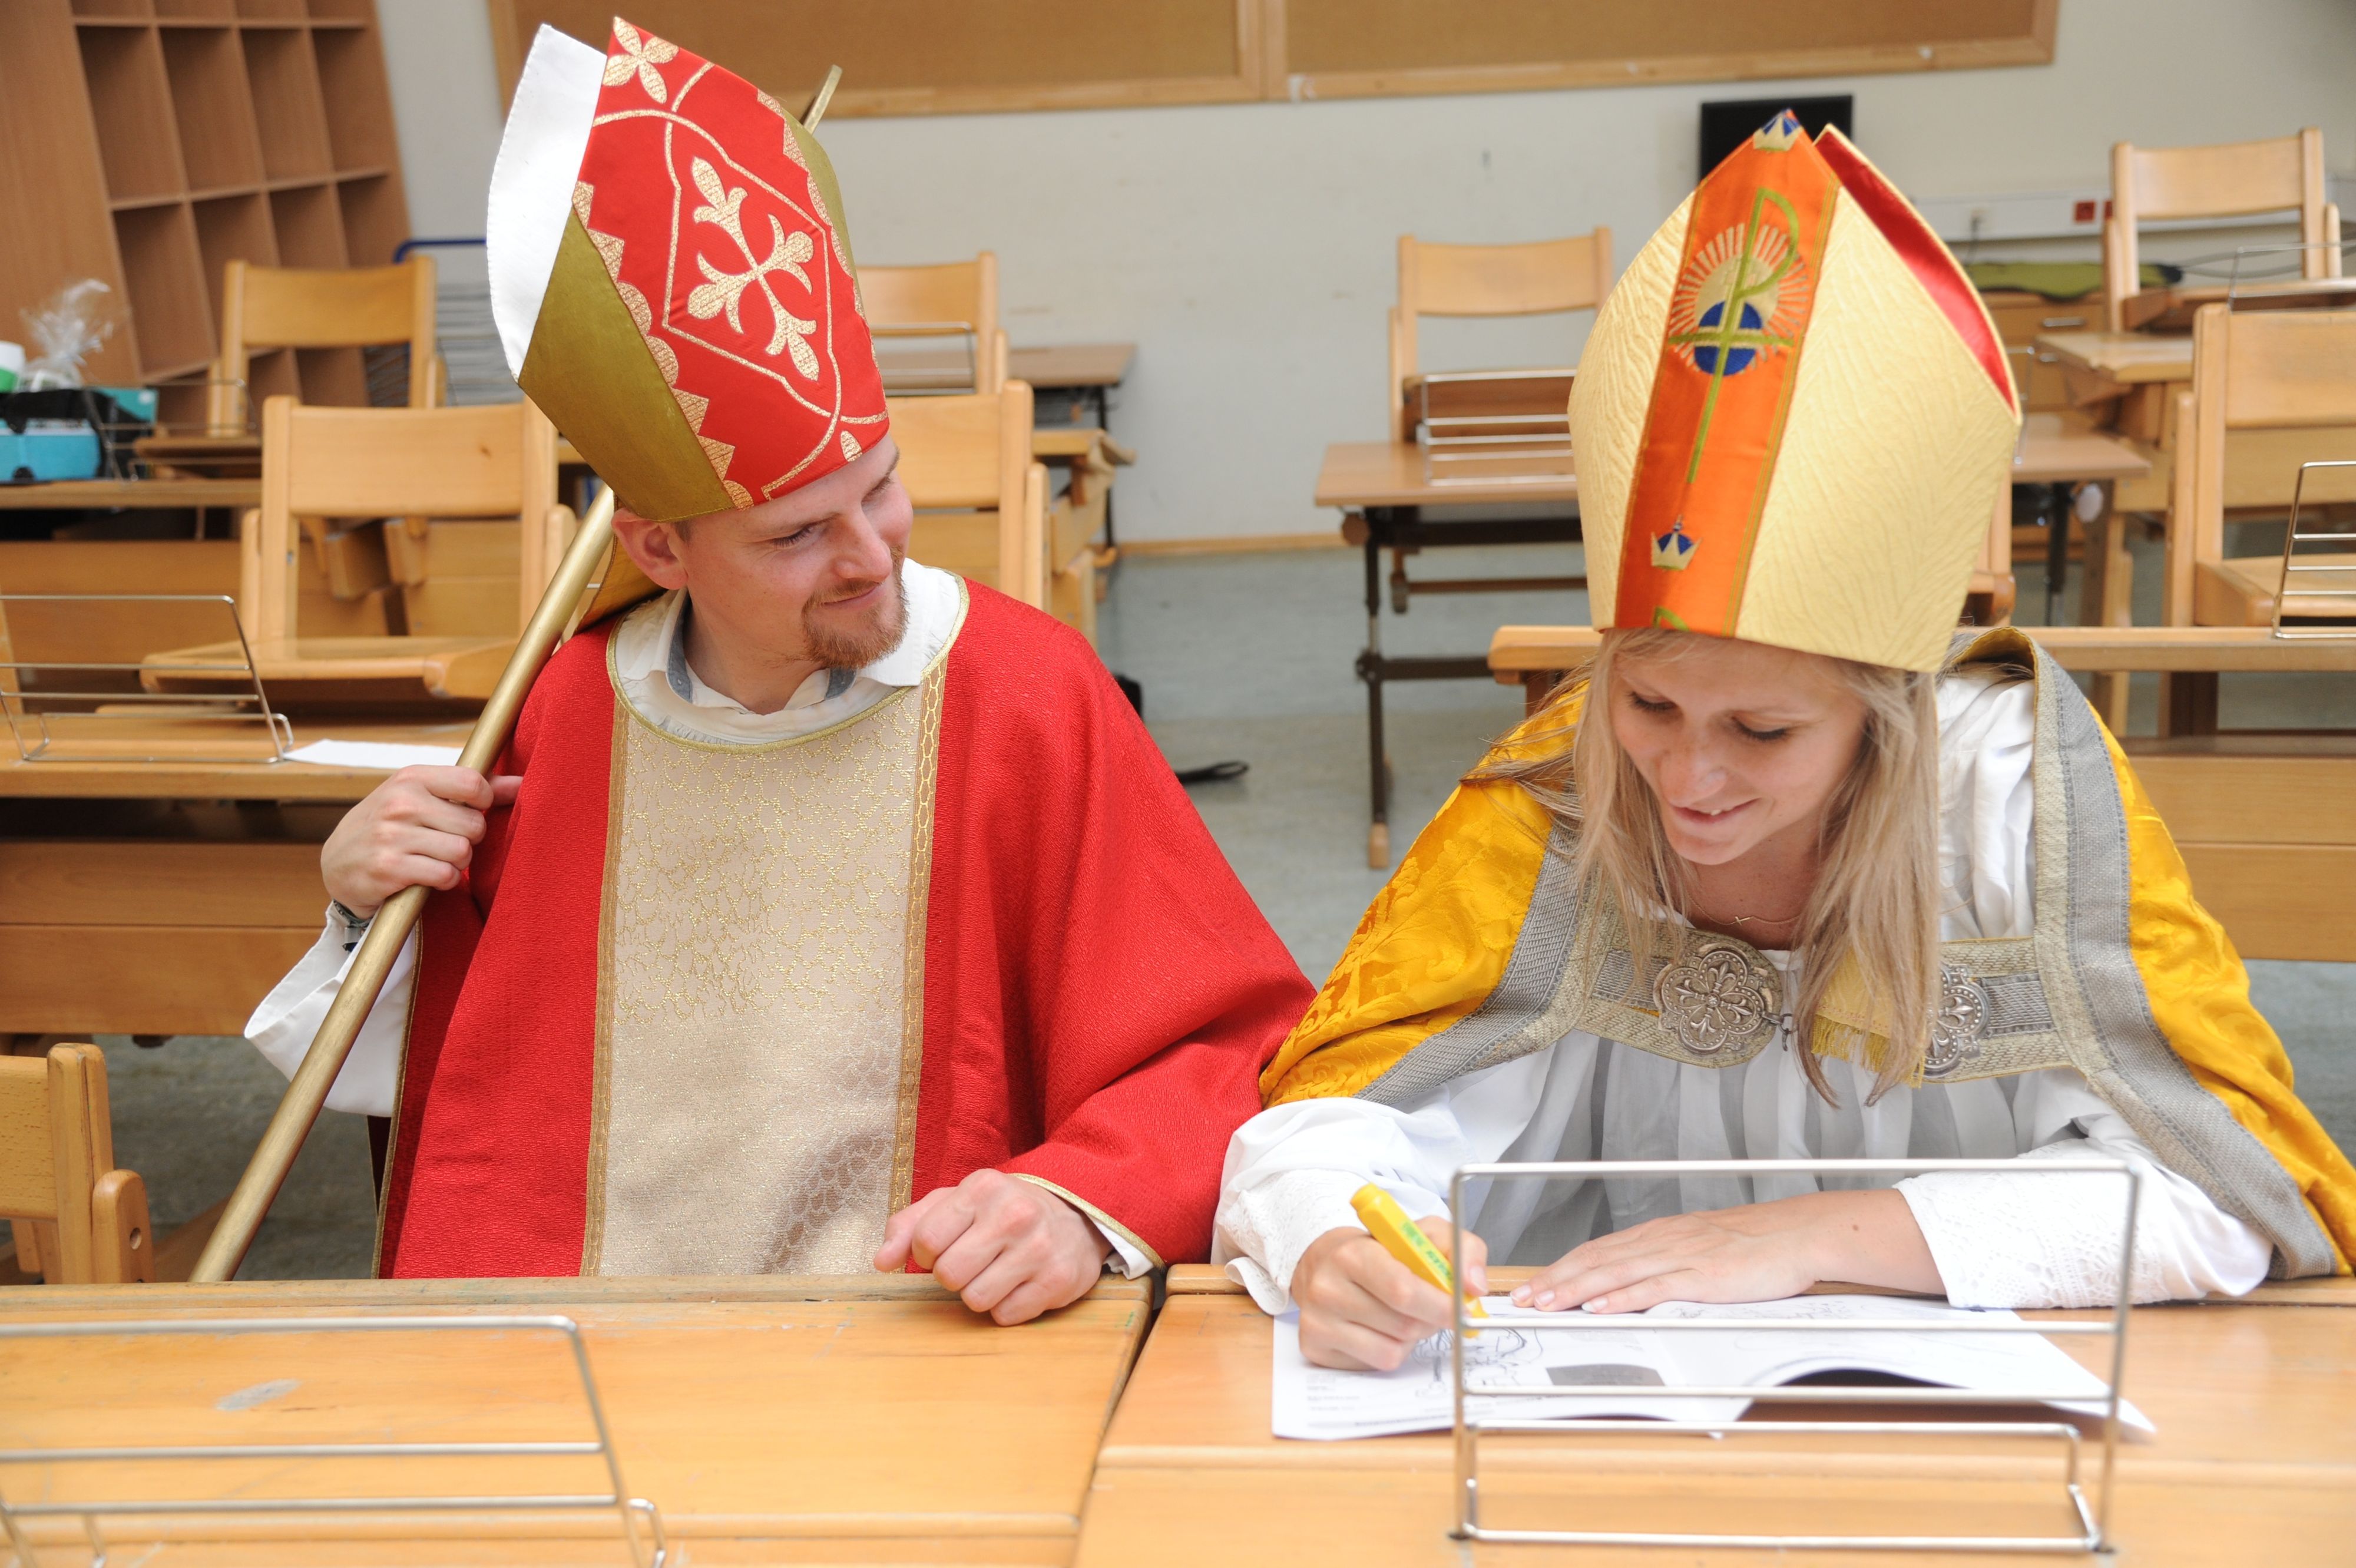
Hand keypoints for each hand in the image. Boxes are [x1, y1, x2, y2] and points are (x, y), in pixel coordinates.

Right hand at [321, 765, 521, 916]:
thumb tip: (523, 784)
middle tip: (446, 842)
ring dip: (457, 862)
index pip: (473, 783)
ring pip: (462, 851)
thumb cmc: (391, 826)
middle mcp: (400, 803)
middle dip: (469, 839)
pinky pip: (445, 875)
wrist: (338, 863)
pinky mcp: (388, 868)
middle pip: (474, 824)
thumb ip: (472, 790)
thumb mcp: (422, 797)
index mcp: (411, 778)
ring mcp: (392, 836)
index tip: (469, 812)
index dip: (483, 803)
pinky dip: (444, 880)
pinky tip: (427, 876)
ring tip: (436, 859)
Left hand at [873, 1169, 1111, 1324]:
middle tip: (973, 1261)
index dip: (927, 1252)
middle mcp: (1014, 1214)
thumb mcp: (955, 1203)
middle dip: (953, 1275)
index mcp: (983, 1188)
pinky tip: (1018, 1285)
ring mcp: (1039, 1249)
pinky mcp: (1058, 1281)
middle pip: (949, 1275)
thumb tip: (881, 1262)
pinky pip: (1006, 1316)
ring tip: (995, 1273)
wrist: (1075, 1216)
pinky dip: (1006, 1307)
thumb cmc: (1001, 1211)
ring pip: (975, 1300)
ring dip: (978, 1294)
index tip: (945, 1246)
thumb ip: (910, 1225)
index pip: (926, 1240)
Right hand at [1291, 1217, 1488, 1371]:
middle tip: (1431, 1306)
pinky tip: (1380, 1328)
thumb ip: (1461, 1250)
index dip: (1440, 1305)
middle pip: (1404, 1325)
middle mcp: (1328, 1288)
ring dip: (1411, 1337)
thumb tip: (1475, 1287)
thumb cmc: (1380, 1251)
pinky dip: (1391, 1349)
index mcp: (1353, 1253)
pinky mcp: (1316, 1348)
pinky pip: (1378, 1363)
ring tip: (1399, 1313)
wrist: (1326, 1264)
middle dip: (1430, 1320)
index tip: (1463, 1311)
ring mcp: (1317, 1321)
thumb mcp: (1422, 1235)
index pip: (1403, 1290)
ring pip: (1393, 1349)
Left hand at [1509, 1189, 1941, 1314]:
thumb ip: (1667, 1263)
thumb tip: (1634, 1283)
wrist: (1797, 1233)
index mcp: (1659, 1234)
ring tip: (1546, 1304)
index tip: (1535, 1285)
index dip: (1562, 1268)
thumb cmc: (1754, 1243)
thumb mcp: (1700, 1247)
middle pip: (1596, 1260)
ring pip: (1615, 1272)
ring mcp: (1680, 1256)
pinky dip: (1622, 1298)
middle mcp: (1661, 1240)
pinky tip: (1599, 1307)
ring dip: (1574, 1290)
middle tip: (1524, 1299)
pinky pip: (1653, 1287)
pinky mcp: (1701, 1276)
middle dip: (1555, 1280)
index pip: (1598, 1251)